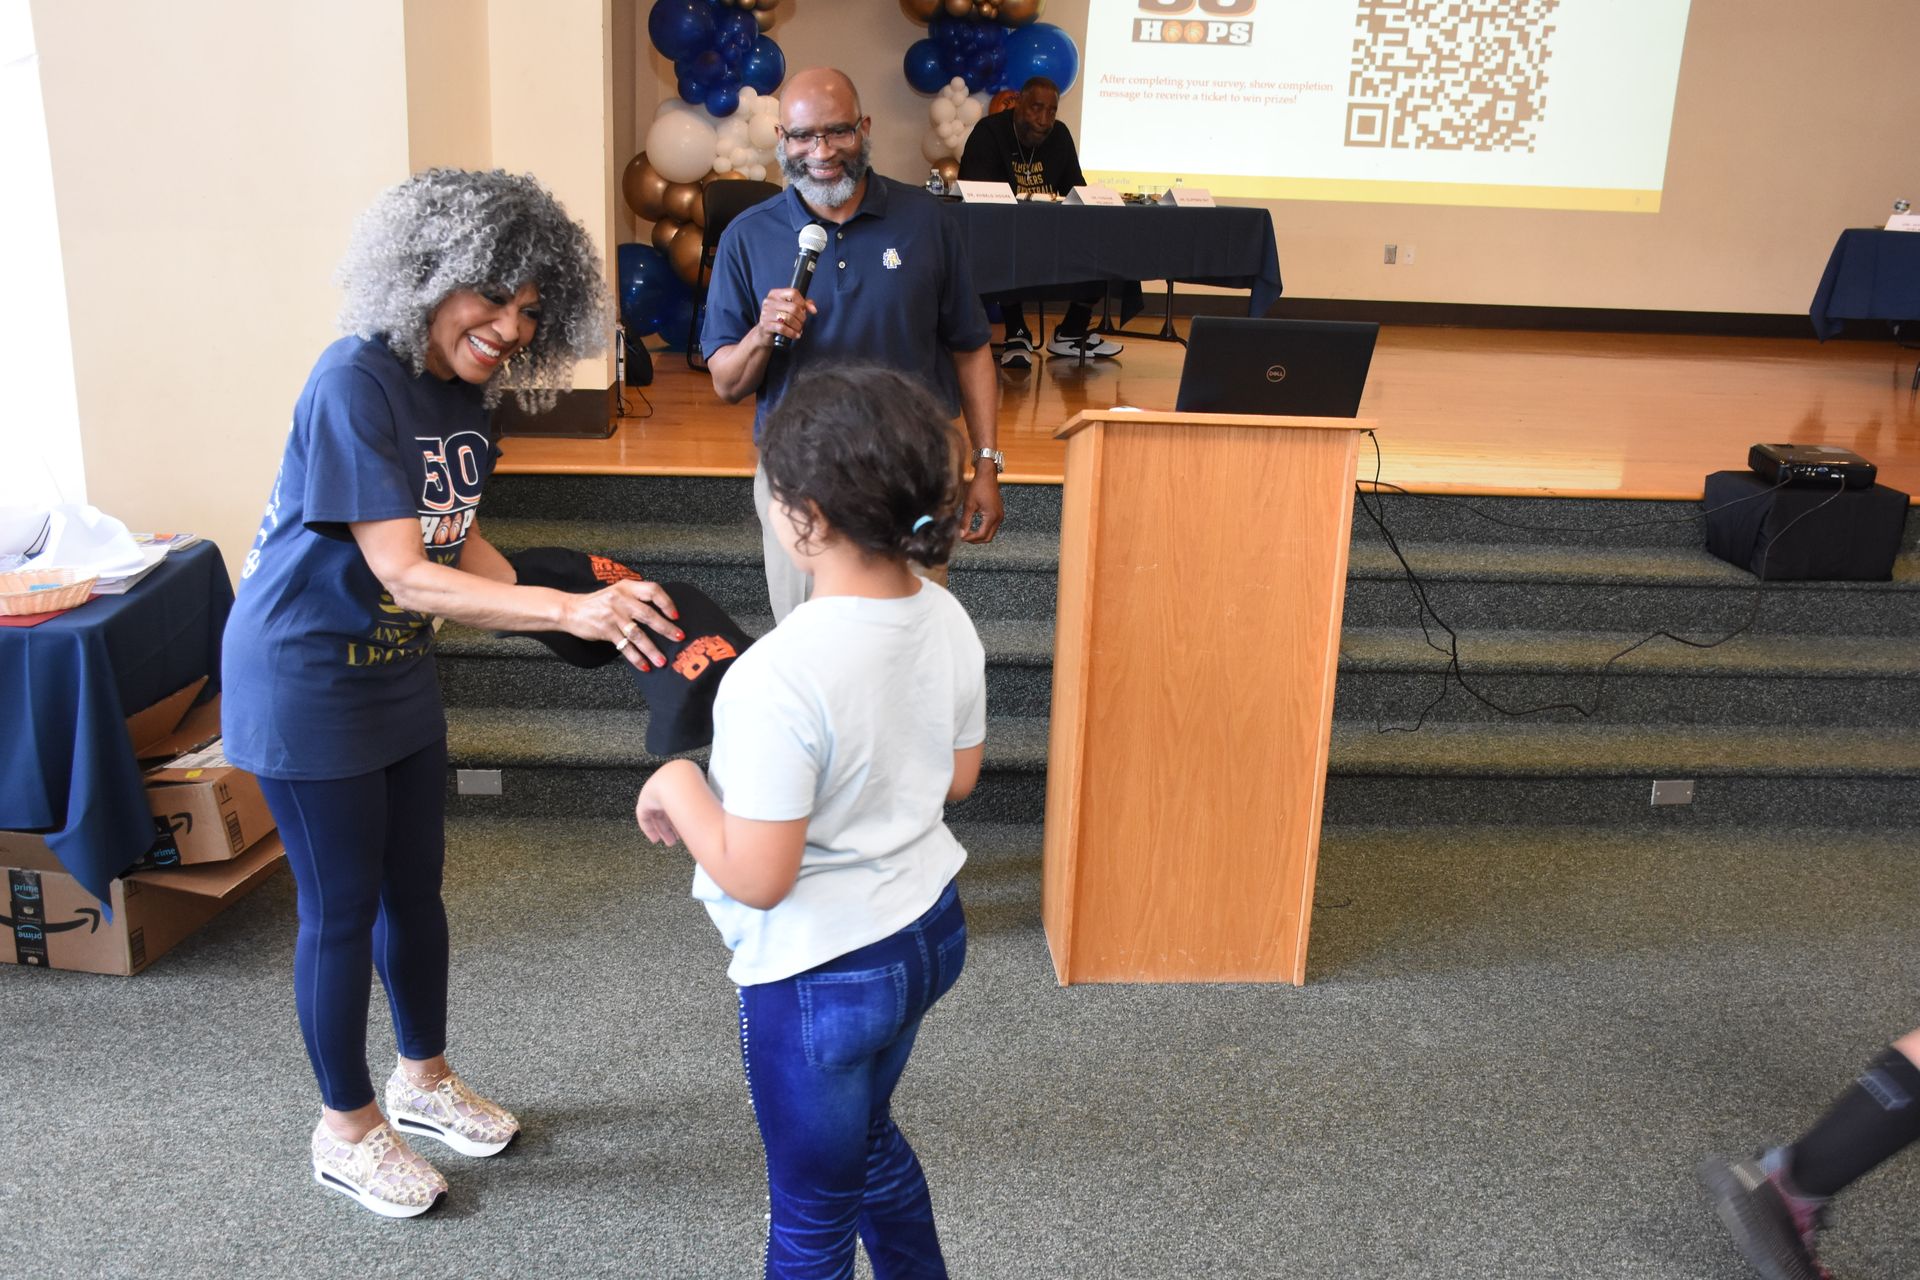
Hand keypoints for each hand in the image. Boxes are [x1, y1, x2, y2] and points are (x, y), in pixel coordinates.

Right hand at [560, 579, 681, 669]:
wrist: (570, 610)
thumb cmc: (598, 603)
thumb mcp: (617, 592)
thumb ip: (635, 598)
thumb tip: (661, 614)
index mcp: (627, 588)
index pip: (653, 590)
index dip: (666, 602)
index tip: (676, 615)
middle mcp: (621, 600)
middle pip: (648, 614)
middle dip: (666, 628)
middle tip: (678, 638)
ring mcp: (613, 615)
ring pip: (637, 634)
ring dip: (651, 649)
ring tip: (662, 660)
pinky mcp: (605, 630)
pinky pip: (624, 646)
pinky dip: (635, 657)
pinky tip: (644, 665)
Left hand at [636, 760, 700, 845]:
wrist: (679, 781)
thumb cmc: (695, 786)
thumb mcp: (704, 798)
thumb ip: (704, 808)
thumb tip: (715, 821)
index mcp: (681, 785)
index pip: (679, 805)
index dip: (682, 819)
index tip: (686, 830)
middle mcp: (667, 789)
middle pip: (668, 812)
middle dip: (673, 828)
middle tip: (678, 839)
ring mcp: (655, 792)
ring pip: (657, 815)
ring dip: (663, 831)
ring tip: (670, 842)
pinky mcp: (644, 798)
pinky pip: (644, 816)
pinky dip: (649, 828)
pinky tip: (655, 838)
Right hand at [757, 287, 817, 347]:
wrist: (764, 333)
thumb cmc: (778, 319)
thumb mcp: (788, 309)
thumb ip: (802, 305)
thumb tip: (813, 308)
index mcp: (775, 294)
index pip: (793, 293)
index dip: (803, 302)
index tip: (807, 311)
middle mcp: (769, 302)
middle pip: (793, 307)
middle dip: (801, 317)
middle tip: (802, 323)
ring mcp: (766, 313)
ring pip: (788, 318)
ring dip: (797, 326)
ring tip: (799, 329)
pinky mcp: (766, 325)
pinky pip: (782, 328)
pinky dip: (792, 333)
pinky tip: (795, 335)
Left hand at [960, 468, 1002, 542]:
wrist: (987, 475)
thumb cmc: (978, 487)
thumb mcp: (969, 505)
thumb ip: (965, 521)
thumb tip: (961, 534)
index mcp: (992, 516)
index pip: (981, 535)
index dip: (970, 538)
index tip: (961, 537)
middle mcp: (998, 518)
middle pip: (988, 538)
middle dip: (976, 540)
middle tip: (964, 537)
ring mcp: (1000, 515)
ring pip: (991, 533)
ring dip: (980, 535)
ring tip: (968, 532)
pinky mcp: (999, 513)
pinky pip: (992, 527)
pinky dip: (984, 529)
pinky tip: (975, 527)